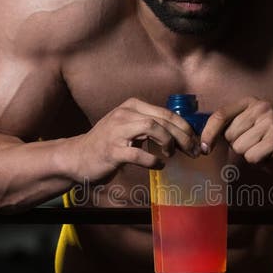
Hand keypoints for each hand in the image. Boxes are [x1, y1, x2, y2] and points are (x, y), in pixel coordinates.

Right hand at [70, 97, 199, 183]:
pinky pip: (138, 153)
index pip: (166, 113)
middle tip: (192, 151)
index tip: (194, 141)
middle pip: (163, 120)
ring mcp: (116, 131)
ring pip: (152, 128)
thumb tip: (181, 134)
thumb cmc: (108, 144)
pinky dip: (153, 160)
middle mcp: (124, 114)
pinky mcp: (112, 150)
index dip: (185, 127)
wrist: (77, 156)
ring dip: (168, 143)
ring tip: (171, 155)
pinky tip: (158, 165)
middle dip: (183, 136)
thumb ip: (150, 126)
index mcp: (132, 106)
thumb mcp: (129, 127)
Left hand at [200, 96, 272, 176]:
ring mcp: (271, 121)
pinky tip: (271, 157)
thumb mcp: (249, 130)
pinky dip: (259, 162)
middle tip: (257, 146)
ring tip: (265, 151)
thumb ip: (230, 128)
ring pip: (239, 147)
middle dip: (238, 146)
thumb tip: (202, 138)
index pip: (220, 115)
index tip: (204, 148)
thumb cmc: (271, 146)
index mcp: (252, 103)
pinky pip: (251, 156)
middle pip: (229, 135)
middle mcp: (262, 107)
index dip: (208, 133)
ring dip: (250, 155)